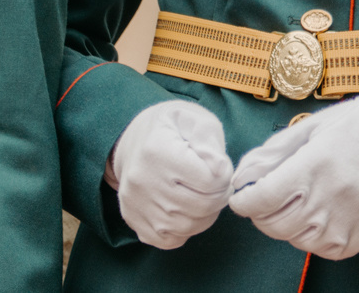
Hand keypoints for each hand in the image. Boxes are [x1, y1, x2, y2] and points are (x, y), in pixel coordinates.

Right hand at [107, 98, 231, 249]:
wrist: (132, 139)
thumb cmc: (172, 127)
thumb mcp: (195, 119)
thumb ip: (210, 141)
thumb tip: (219, 170)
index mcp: (158, 150)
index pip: (210, 181)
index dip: (225, 175)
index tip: (221, 166)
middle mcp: (142, 180)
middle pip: (201, 207)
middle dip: (220, 197)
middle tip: (219, 185)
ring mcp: (135, 204)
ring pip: (187, 227)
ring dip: (206, 215)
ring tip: (207, 197)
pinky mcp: (133, 219)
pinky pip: (168, 240)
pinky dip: (185, 230)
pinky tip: (188, 211)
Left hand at [228, 97, 358, 259]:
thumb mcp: (316, 125)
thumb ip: (277, 149)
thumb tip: (246, 172)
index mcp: (312, 165)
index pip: (260, 199)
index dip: (245, 199)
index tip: (246, 195)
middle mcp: (327, 196)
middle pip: (274, 225)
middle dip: (264, 214)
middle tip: (273, 200)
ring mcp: (347, 218)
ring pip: (299, 241)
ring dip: (292, 227)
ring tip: (304, 206)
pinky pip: (329, 251)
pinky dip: (321, 240)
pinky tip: (326, 219)